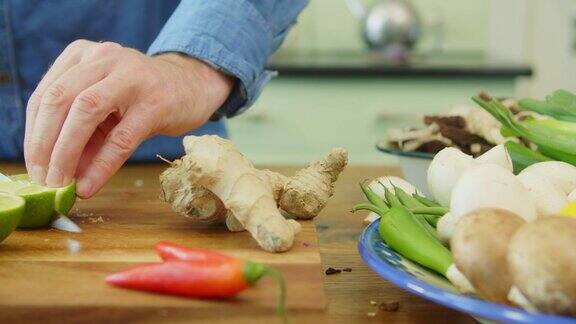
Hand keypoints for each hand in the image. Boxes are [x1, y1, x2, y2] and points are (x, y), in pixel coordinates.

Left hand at [24, 40, 233, 197]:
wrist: (192, 85)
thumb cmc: (142, 96)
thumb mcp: (107, 104)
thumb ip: (81, 131)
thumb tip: (55, 172)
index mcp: (84, 54)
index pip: (45, 94)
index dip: (33, 133)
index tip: (32, 165)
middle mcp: (104, 58)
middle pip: (59, 99)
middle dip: (43, 144)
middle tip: (42, 178)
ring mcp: (131, 77)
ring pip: (84, 113)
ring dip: (65, 154)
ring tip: (60, 184)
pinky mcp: (154, 103)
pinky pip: (120, 139)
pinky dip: (101, 167)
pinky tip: (89, 187)